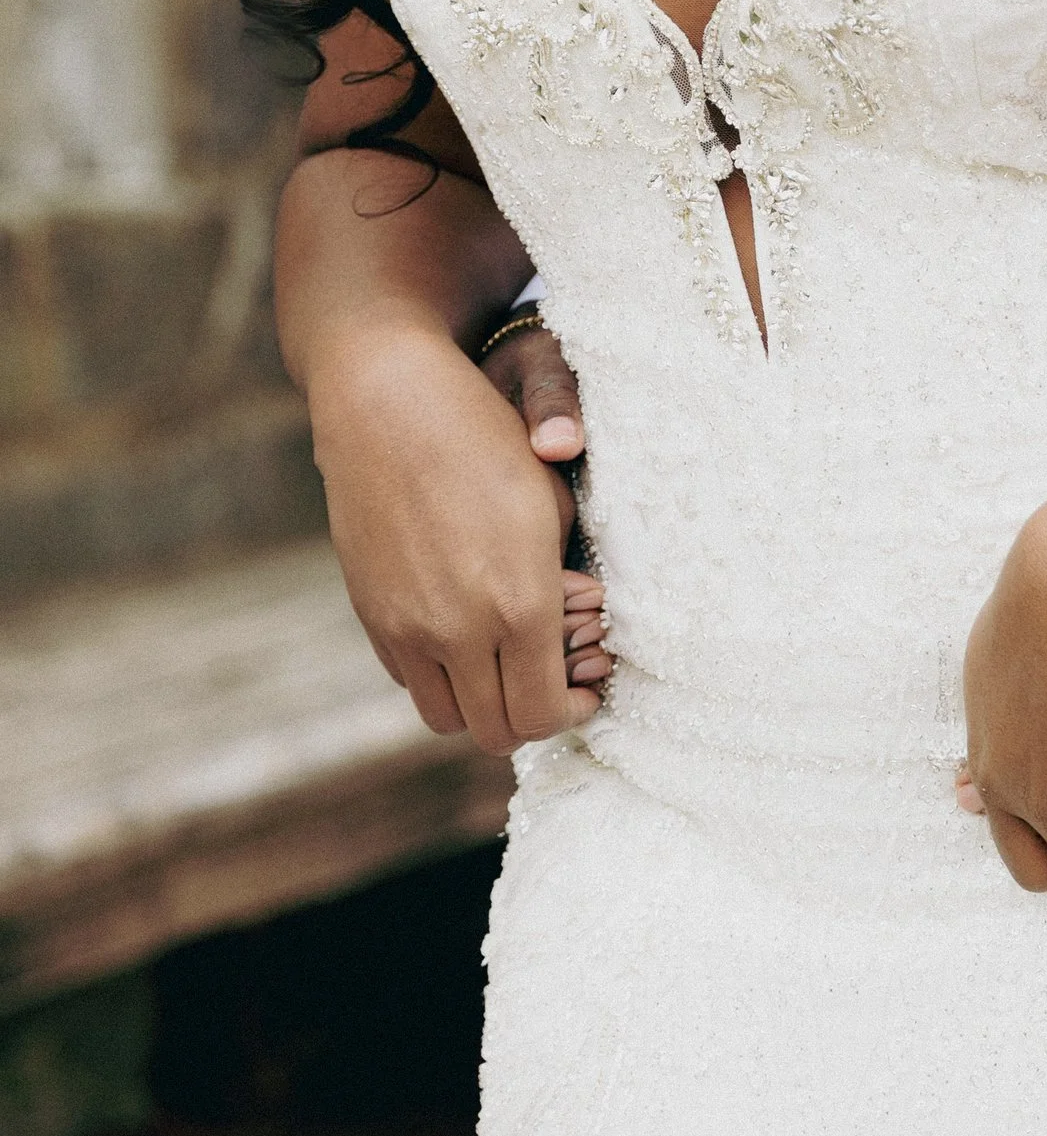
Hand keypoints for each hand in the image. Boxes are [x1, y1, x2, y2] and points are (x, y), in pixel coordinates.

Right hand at [308, 318, 593, 755]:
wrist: (389, 403)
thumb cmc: (488, 440)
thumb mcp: (553, 502)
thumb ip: (567, 587)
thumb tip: (579, 631)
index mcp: (520, 603)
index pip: (544, 713)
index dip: (573, 712)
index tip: (586, 687)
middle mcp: (458, 629)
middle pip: (496, 731)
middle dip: (532, 715)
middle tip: (552, 681)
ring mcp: (406, 627)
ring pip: (446, 717)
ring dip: (481, 702)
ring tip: (506, 661)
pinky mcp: (371, 615)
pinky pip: (408, 679)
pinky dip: (439, 674)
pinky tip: (462, 631)